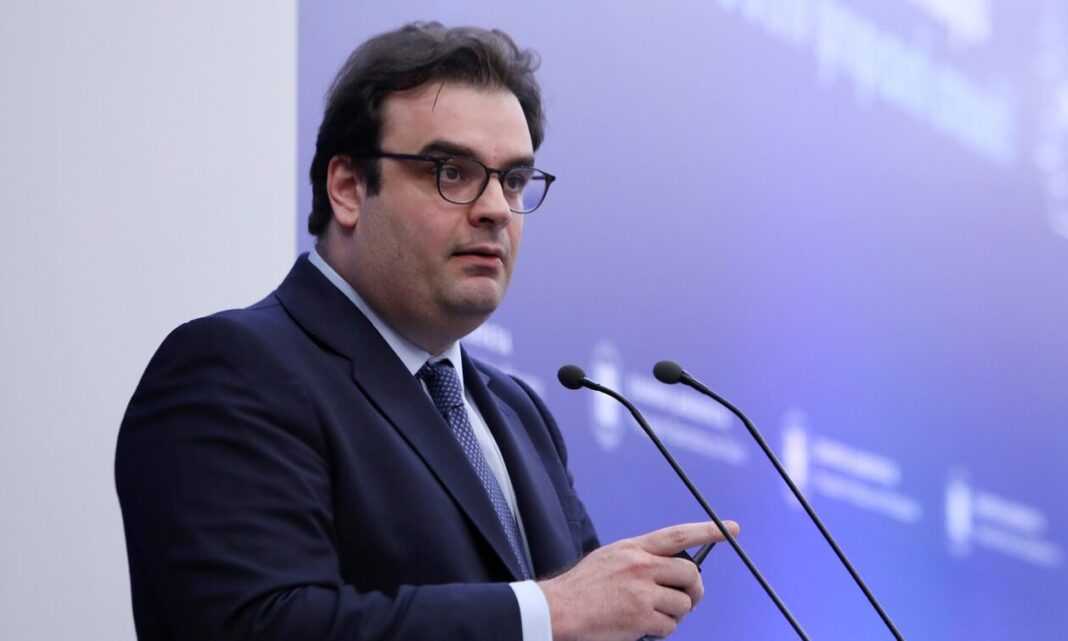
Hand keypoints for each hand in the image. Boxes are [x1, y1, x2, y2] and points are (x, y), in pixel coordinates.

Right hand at [538, 520, 739, 640]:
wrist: (559, 609)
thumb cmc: (582, 587)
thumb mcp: (611, 557)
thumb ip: (640, 558)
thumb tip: (667, 567)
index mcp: (634, 548)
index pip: (679, 535)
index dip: (708, 531)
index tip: (731, 528)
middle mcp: (641, 565)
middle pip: (690, 574)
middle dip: (694, 589)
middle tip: (685, 598)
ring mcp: (642, 591)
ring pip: (683, 603)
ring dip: (674, 614)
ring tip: (653, 615)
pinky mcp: (640, 617)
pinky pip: (670, 626)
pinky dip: (661, 630)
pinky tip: (643, 627)